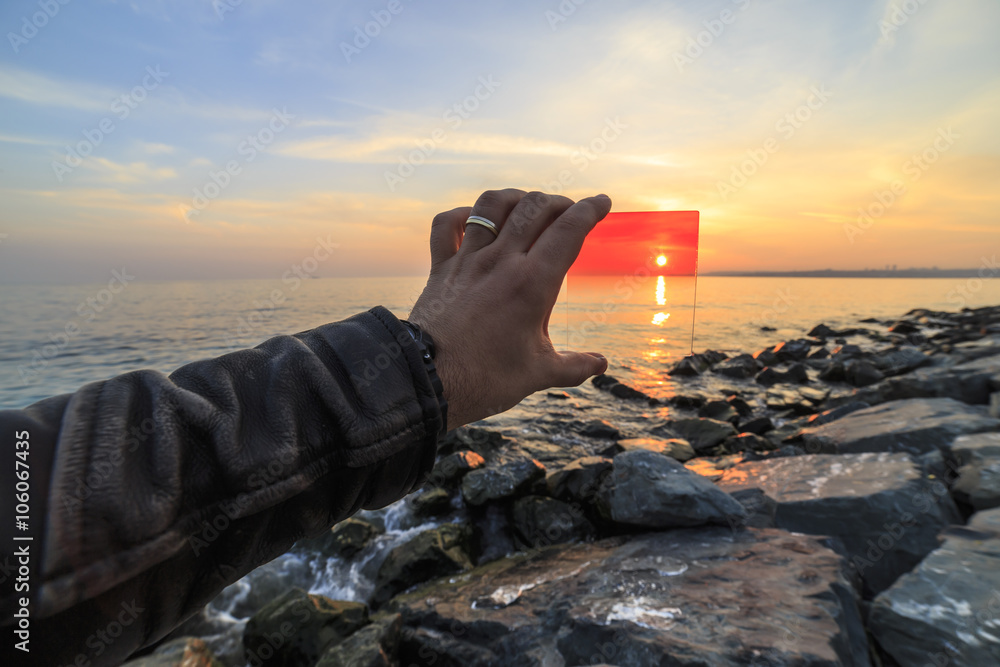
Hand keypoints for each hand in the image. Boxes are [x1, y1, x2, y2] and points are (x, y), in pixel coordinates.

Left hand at [408, 189, 611, 430]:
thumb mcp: (539, 374)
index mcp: (532, 283)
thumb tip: (600, 364)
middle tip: (569, 212)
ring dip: (515, 198)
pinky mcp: (441, 269)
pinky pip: (445, 225)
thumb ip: (574, 366)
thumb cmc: (486, 380)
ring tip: (527, 205)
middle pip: (534, 207)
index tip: (602, 201)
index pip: (568, 230)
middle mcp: (500, 262)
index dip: (590, 209)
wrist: (429, 381)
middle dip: (558, 202)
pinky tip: (473, 219)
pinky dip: (461, 214)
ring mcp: (468, 261)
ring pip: (491, 206)